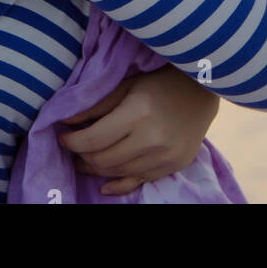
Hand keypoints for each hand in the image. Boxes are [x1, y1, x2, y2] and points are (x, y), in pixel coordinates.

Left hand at [57, 63, 219, 195]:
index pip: (93, 139)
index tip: (63, 136)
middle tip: (73, 148)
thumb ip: (96, 105)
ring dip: (96, 168)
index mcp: (137, 114)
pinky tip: (104, 185)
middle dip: (82, 156)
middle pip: (103, 159)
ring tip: (85, 160)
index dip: (72, 141)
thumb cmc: (160, 83)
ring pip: (118, 172)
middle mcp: (151, 139)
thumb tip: (66, 121)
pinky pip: (139, 182)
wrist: (203, 92)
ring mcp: (164, 156)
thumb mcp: (126, 86)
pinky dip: (118, 185)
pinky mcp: (173, 166)